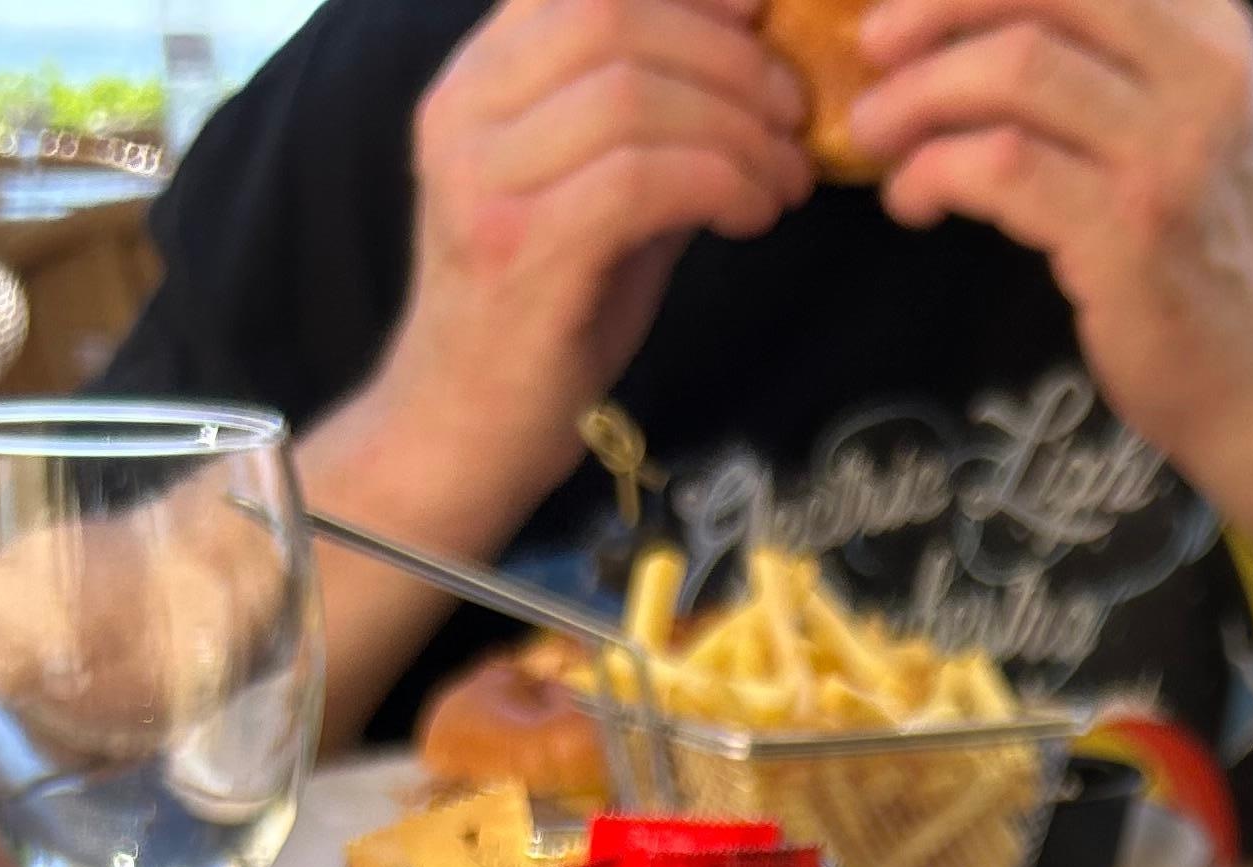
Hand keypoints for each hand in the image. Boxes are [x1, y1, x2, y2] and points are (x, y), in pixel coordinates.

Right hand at [379, 0, 816, 504]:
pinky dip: (719, 182)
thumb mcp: (589, 203)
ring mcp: (484, 178)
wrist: (460, 438)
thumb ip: (645, 135)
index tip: (758, 21)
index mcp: (476, 81)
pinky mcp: (522, 248)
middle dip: (728, 59)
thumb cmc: (536, 324)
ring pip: (635, 94)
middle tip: (792, 116)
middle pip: (615, 20)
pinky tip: (752, 216)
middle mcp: (464, 111)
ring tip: (783, 179)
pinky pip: (642, 177)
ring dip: (738, 130)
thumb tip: (747, 82)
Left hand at [847, 0, 1252, 555]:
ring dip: (917, 97)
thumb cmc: (1201, 252)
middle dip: (931, 6)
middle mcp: (1200, 73)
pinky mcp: (1128, 235)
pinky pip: (1001, 167)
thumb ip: (1105, 55)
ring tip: (875, 131)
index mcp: (1209, 25)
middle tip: (872, 48)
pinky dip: (933, 172)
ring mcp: (1169, 155)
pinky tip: (914, 199)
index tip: (905, 2)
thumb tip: (965, 20)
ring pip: (1013, 71)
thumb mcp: (1180, 119)